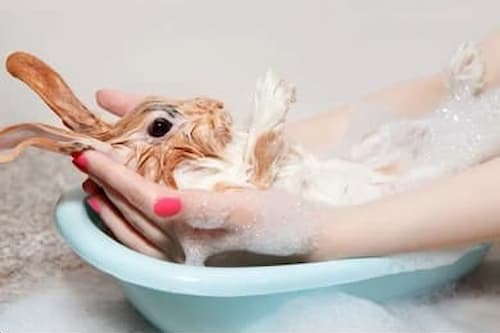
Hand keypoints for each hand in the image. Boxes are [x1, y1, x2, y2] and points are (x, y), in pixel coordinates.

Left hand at [76, 90, 328, 264]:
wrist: (305, 237)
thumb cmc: (282, 218)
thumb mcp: (247, 207)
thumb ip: (201, 207)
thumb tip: (161, 202)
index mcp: (196, 236)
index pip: (145, 201)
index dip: (117, 176)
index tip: (93, 153)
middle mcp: (185, 251)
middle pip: (134, 216)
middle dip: (106, 187)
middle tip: (84, 160)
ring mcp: (186, 255)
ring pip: (135, 232)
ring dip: (111, 208)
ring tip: (92, 187)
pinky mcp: (192, 253)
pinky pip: (148, 243)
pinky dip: (127, 227)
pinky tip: (120, 216)